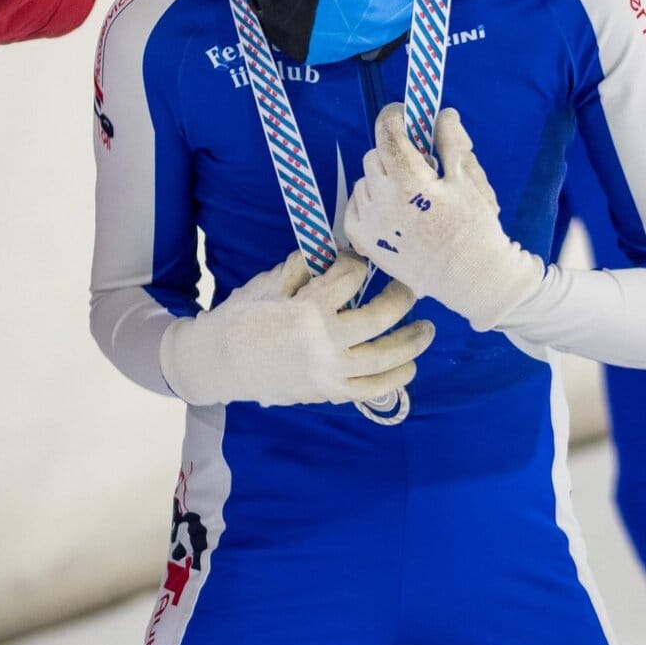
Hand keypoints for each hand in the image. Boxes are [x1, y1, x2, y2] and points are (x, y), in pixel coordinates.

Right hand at [159, 250, 431, 406]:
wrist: (218, 362)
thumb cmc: (240, 318)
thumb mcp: (268, 283)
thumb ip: (303, 267)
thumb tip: (333, 251)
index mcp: (308, 309)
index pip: (351, 278)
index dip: (359, 264)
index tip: (359, 261)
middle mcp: (325, 342)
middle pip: (380, 317)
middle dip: (401, 298)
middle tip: (410, 288)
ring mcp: (328, 371)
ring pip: (384, 358)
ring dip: (411, 342)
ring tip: (427, 330)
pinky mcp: (327, 392)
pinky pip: (369, 391)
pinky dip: (393, 381)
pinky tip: (408, 368)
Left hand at [345, 105, 542, 330]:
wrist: (472, 278)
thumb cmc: (474, 229)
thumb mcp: (467, 180)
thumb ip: (451, 142)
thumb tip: (443, 113)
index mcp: (408, 180)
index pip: (387, 132)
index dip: (395, 116)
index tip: (406, 114)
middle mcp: (382, 199)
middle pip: (376, 155)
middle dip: (395, 154)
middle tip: (422, 168)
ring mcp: (370, 222)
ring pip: (365, 181)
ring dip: (383, 179)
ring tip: (411, 196)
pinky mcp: (365, 242)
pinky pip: (356, 207)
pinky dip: (370, 203)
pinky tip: (393, 211)